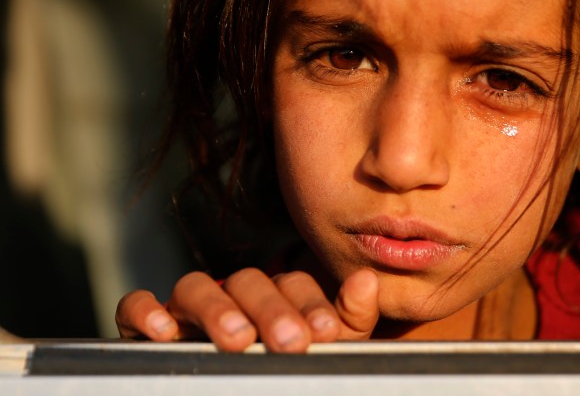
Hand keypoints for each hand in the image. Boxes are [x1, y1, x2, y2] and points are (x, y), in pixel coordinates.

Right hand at [116, 268, 379, 352]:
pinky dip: (145, 310)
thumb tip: (367, 280)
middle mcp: (232, 298)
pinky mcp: (144, 329)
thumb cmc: (287, 375)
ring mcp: (187, 311)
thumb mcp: (326, 354)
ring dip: (217, 308)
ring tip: (238, 339)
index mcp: (275, 299)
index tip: (325, 333)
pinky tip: (164, 332)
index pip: (293, 283)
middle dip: (271, 310)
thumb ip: (351, 320)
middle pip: (248, 281)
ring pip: (195, 285)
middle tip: (290, 343)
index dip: (310, 304)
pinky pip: (136, 307)